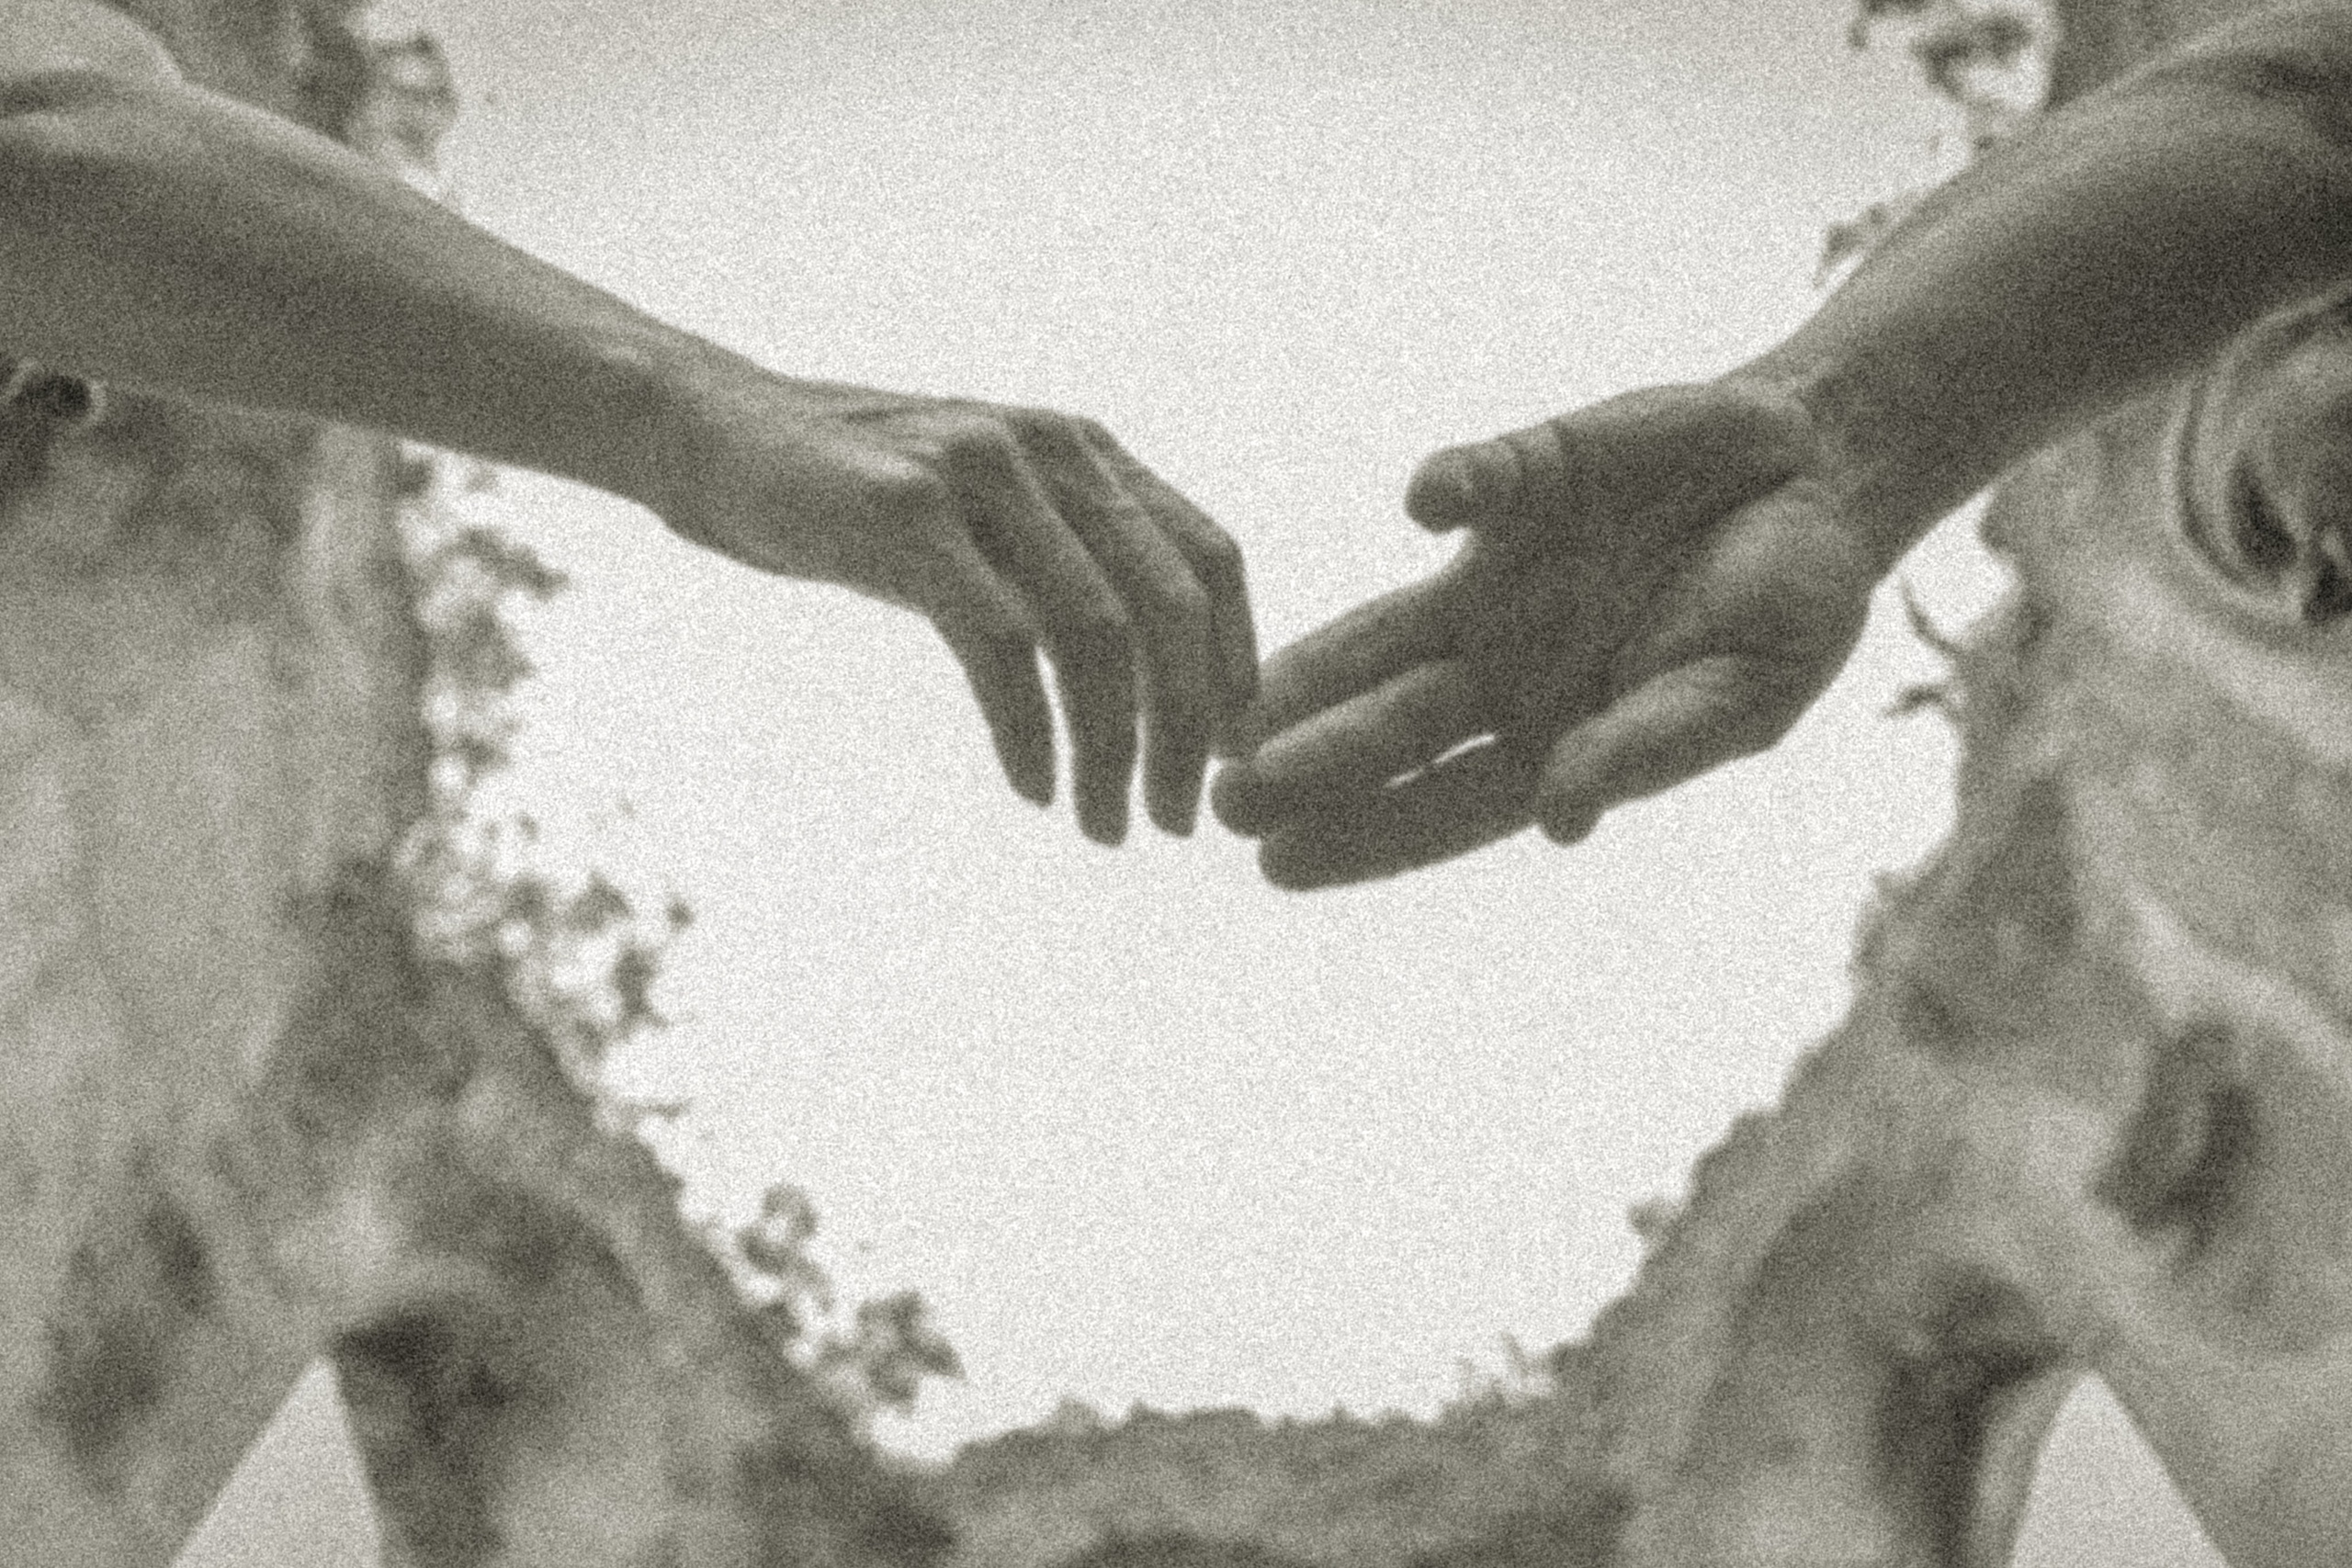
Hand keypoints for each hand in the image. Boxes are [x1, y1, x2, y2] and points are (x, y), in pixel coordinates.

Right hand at [653, 370, 1255, 843]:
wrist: (713, 435)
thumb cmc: (855, 505)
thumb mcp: (982, 528)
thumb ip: (1065, 577)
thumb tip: (1155, 695)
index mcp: (1087, 451)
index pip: (1209, 558)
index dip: (1236, 666)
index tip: (1230, 760)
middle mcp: (1053, 448)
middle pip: (1170, 605)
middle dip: (1188, 730)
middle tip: (1177, 823)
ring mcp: (983, 471)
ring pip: (1096, 633)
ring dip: (1113, 749)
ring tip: (1106, 827)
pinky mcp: (908, 510)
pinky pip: (1001, 644)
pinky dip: (1028, 731)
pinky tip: (1032, 788)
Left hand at [1210, 380, 1883, 887]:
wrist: (1822, 480)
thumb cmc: (1788, 610)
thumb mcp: (1740, 697)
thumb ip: (1649, 750)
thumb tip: (1557, 819)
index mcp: (1557, 735)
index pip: (1442, 804)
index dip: (1363, 837)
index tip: (1275, 867)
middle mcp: (1503, 665)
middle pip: (1390, 728)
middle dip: (1310, 767)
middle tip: (1224, 802)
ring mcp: (1499, 575)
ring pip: (1388, 629)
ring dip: (1319, 664)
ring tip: (1243, 707)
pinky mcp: (1521, 477)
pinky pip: (1479, 481)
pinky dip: (1457, 485)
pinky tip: (1426, 504)